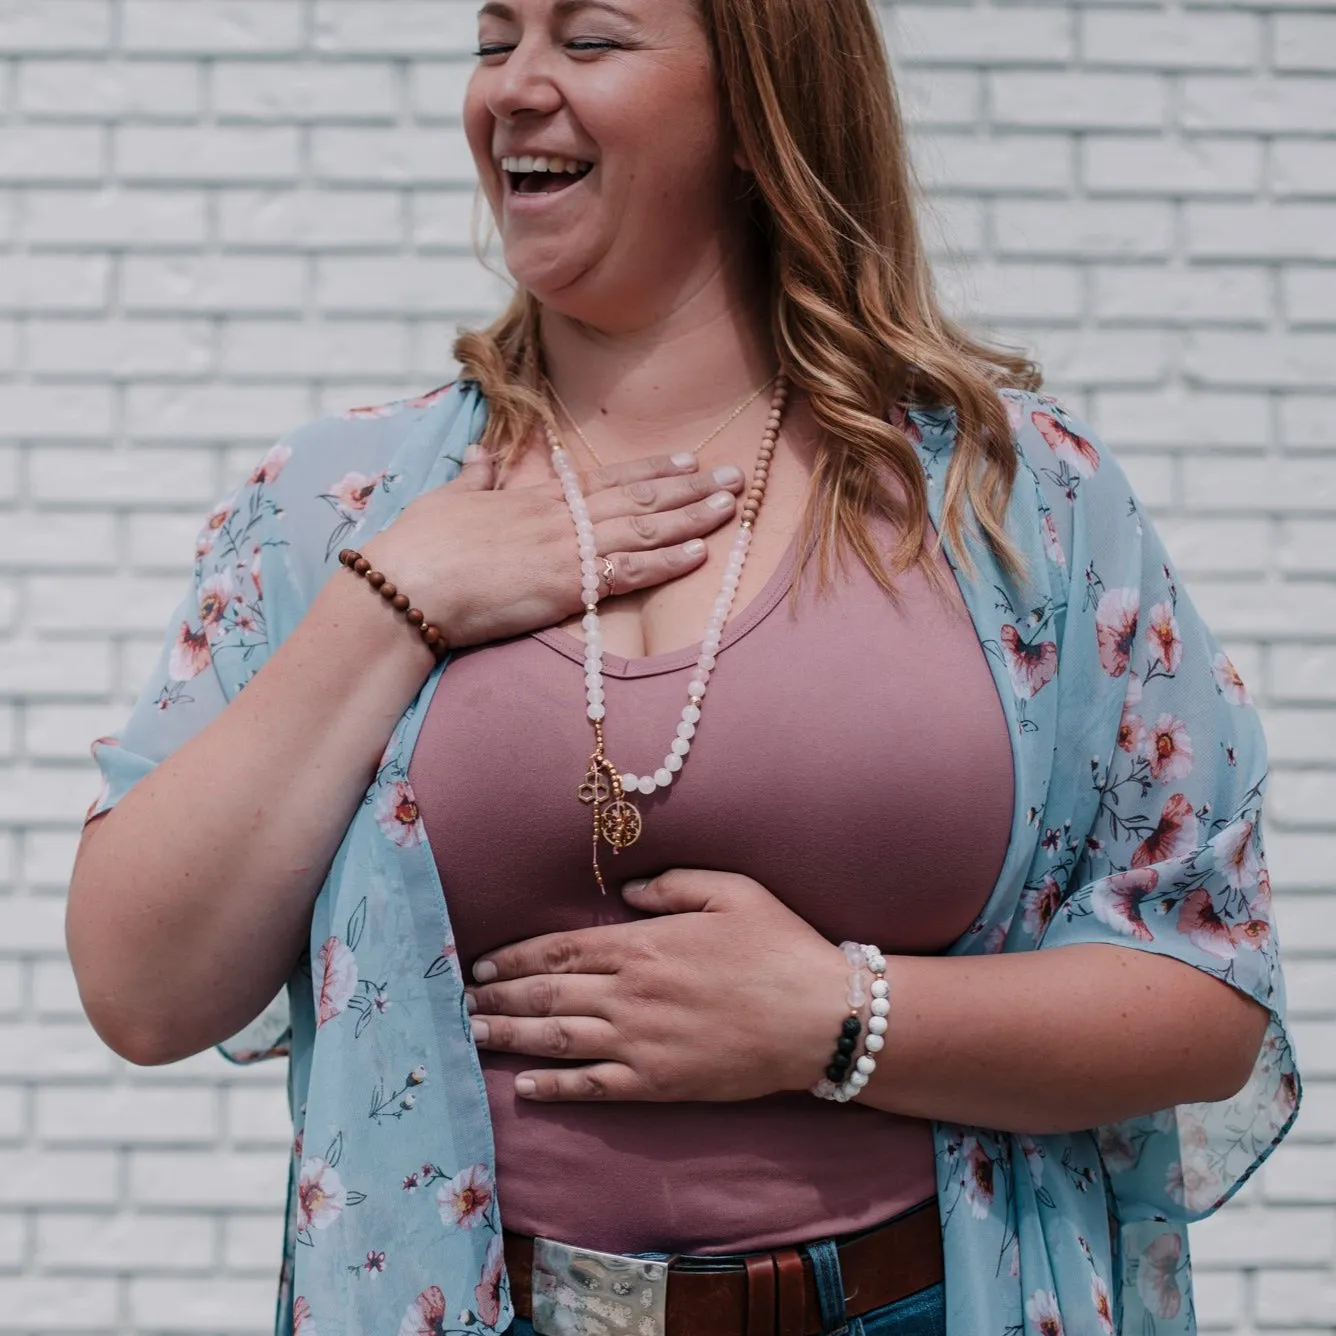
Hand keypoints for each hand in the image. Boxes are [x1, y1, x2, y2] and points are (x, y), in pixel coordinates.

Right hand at [361, 448, 746, 649]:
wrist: (405, 584)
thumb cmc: (419, 546)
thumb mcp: (447, 500)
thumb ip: (472, 479)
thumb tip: (478, 456)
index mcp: (537, 499)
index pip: (607, 481)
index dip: (652, 471)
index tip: (687, 461)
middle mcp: (561, 518)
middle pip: (639, 500)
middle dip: (691, 488)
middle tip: (736, 476)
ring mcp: (568, 549)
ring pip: (645, 530)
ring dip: (693, 517)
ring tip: (733, 505)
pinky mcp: (567, 585)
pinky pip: (629, 572)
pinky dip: (667, 562)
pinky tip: (701, 553)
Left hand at [465, 870, 850, 1101]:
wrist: (821, 1017)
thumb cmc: (780, 946)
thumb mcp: (732, 891)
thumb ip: (671, 886)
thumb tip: (622, 895)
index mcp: (644, 944)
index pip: (561, 950)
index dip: (515, 959)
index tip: (481, 964)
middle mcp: (631, 993)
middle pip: (548, 996)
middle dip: (498, 998)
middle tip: (459, 1002)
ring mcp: (642, 1042)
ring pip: (558, 1040)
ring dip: (510, 1038)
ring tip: (472, 1035)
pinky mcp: (660, 1083)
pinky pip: (594, 1087)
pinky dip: (556, 1088)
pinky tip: (526, 1087)